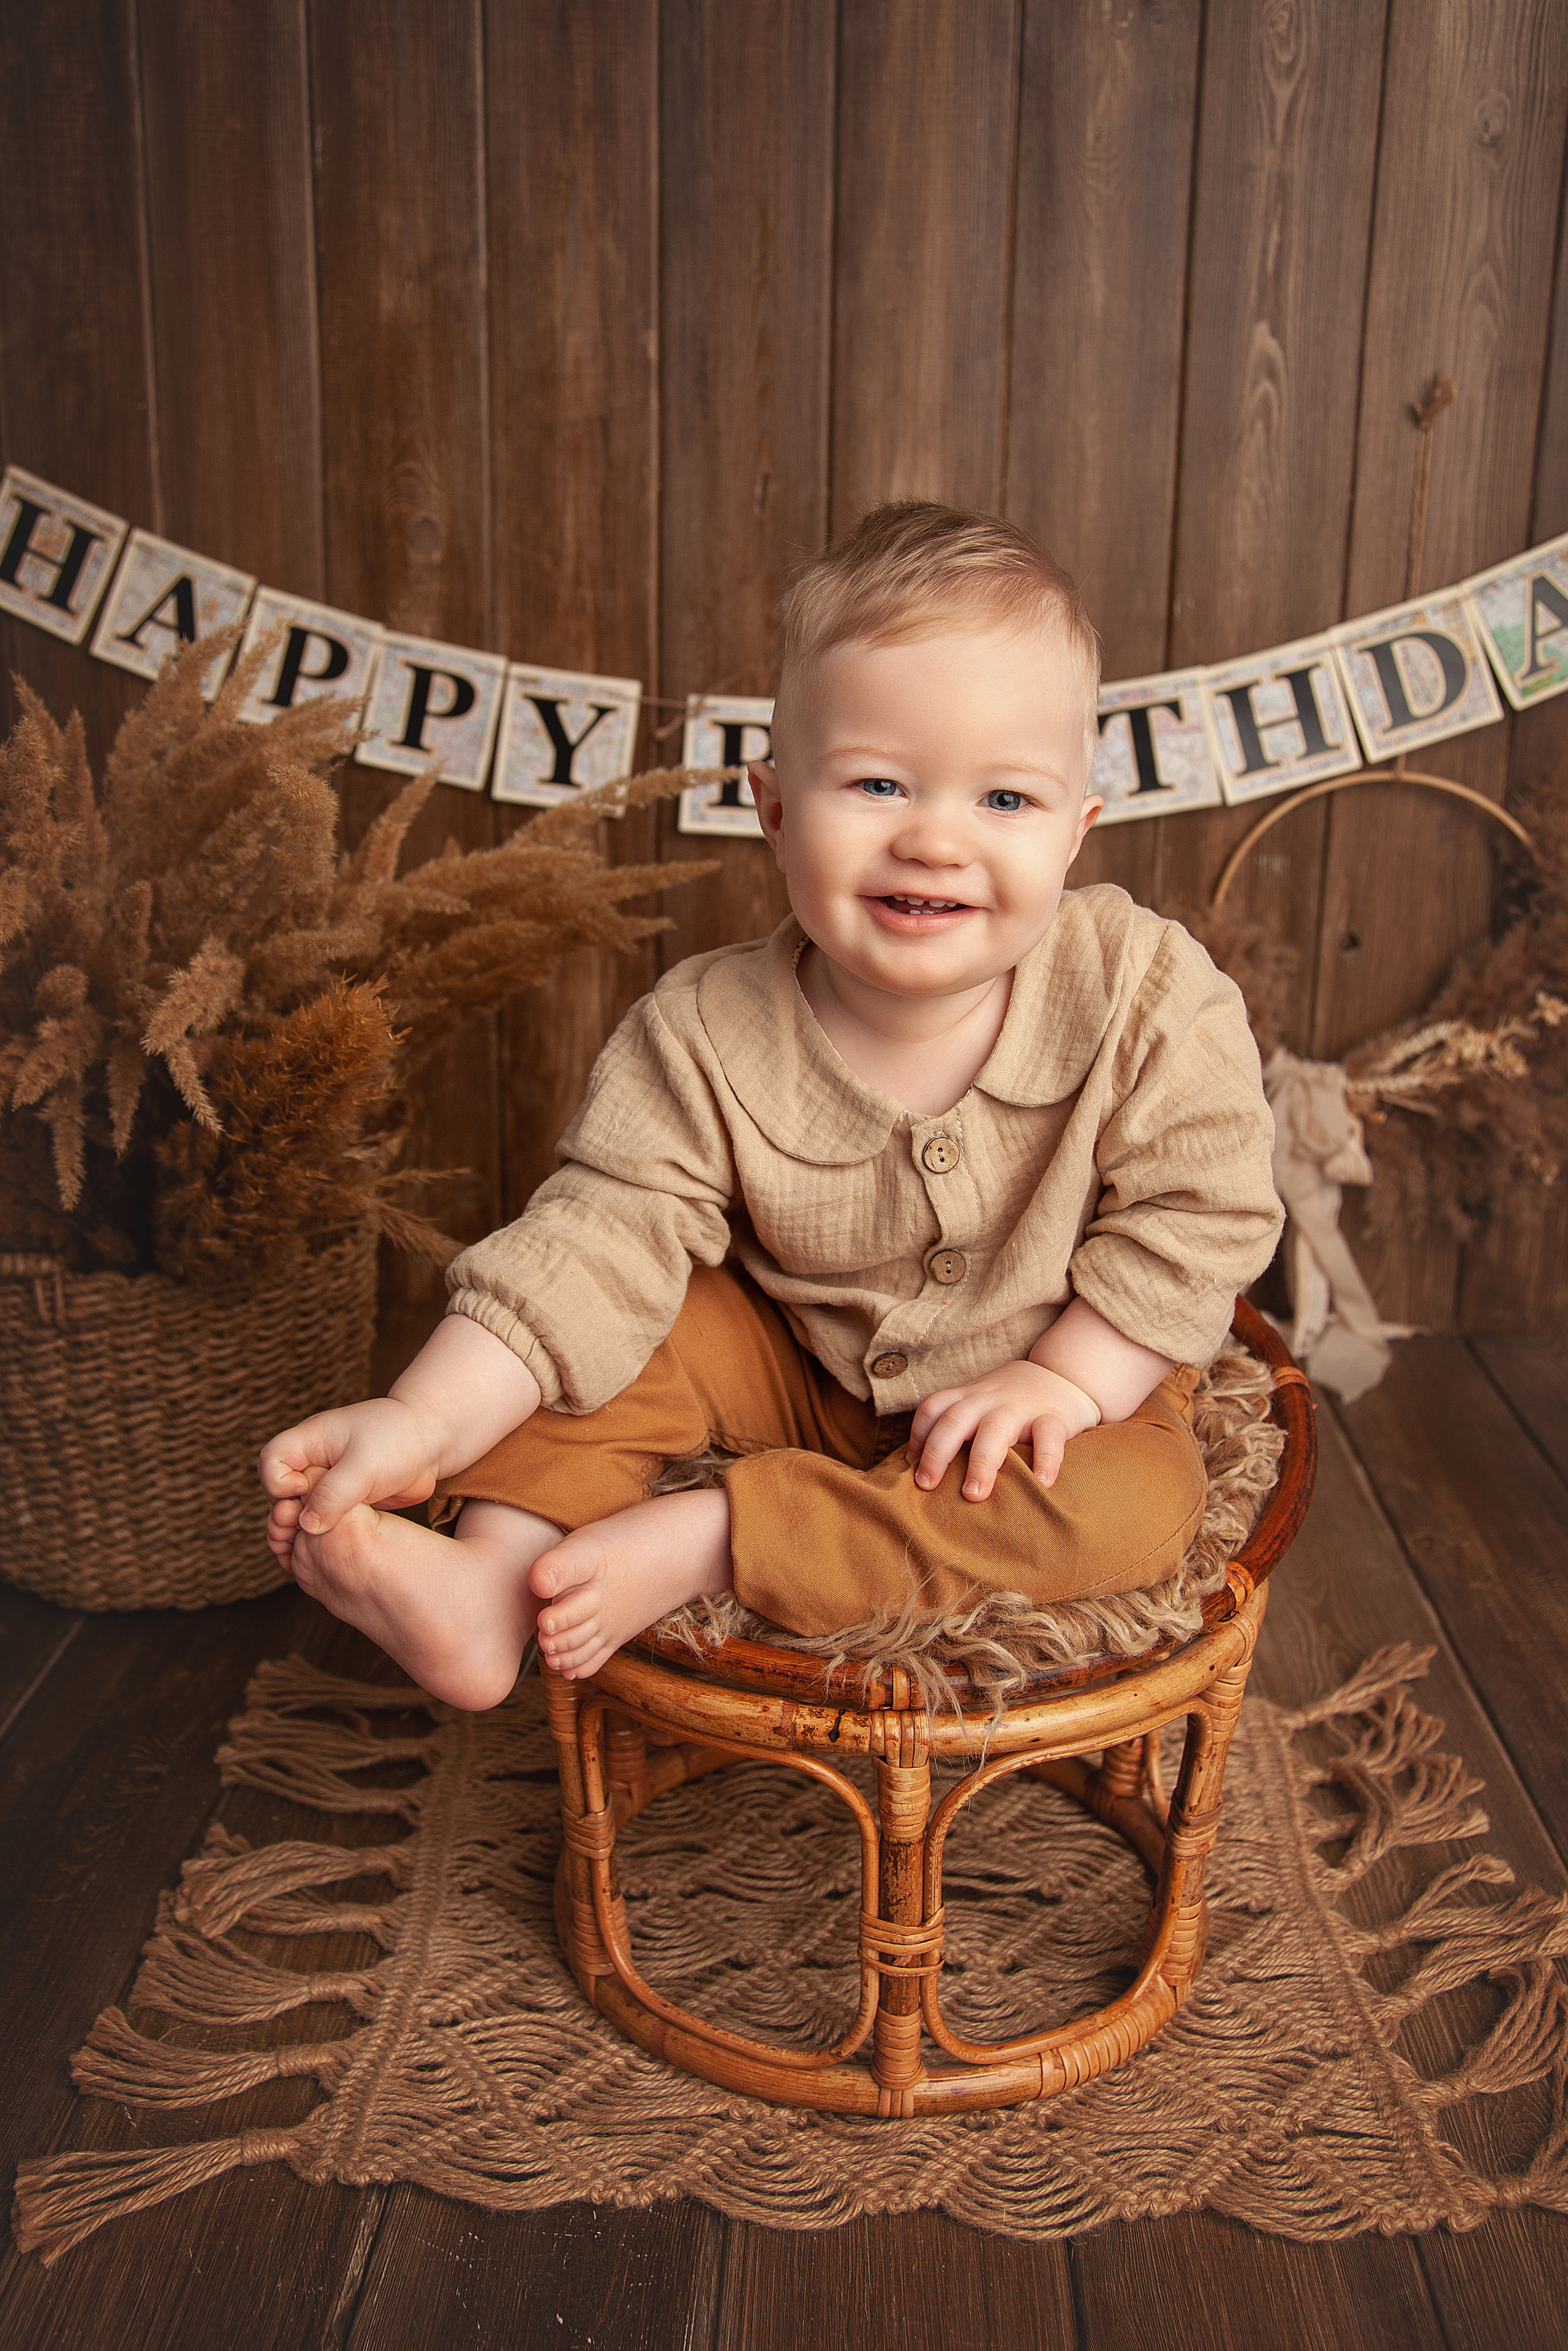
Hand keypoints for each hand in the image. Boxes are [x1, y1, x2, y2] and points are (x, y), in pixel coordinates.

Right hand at [259, 1394, 446, 1566]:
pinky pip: (321, 1522)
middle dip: (289, 1513)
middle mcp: (313, 1462)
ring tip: (318, 1544)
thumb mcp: (365, 1465)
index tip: (305, 1491)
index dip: (280, 1484)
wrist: (433, 1442)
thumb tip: (306, 1526)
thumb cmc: (399, 1441)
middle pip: (279, 1493)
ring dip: (304, 1530)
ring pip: (299, 1511)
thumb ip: (334, 1494)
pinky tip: (330, 1553)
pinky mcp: (343, 1502)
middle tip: (311, 1530)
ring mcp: (327, 1483)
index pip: (271, 1462)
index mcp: (310, 1441)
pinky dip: (321, 1537)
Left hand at [906, 1360, 1101, 1499]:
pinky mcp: (1055, 1417)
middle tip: (927, 1486)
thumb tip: (921, 1467)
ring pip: (995, 1429)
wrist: (1065, 1372)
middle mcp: (989, 1399)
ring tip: (974, 1495)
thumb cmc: (1012, 1400)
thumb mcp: (980, 1401)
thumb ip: (957, 1426)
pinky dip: (1046, 1460)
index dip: (918, 1436)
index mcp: (968, 1397)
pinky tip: (1040, 1484)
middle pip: (955, 1420)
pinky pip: (1049, 1436)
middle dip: (938, 1452)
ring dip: (982, 1462)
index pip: (932, 1408)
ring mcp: (1021, 1407)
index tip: (911, 1467)